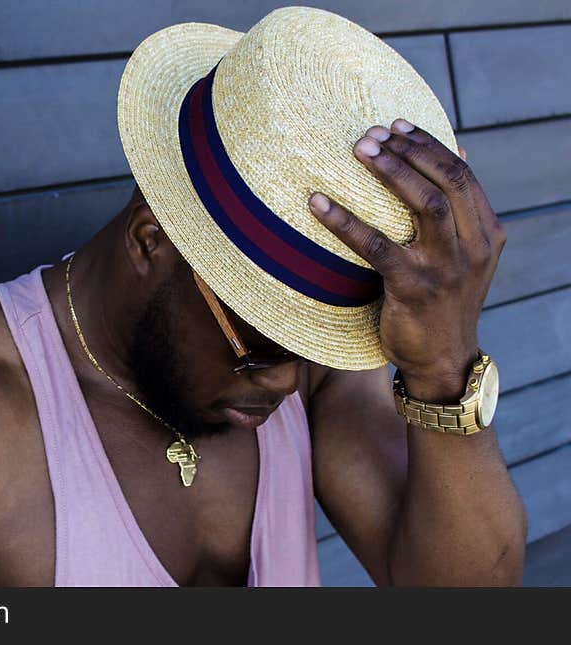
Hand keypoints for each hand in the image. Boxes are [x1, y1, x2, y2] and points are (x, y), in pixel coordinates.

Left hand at [308, 119, 505, 400]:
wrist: (442, 358)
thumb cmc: (443, 300)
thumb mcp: (464, 255)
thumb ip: (459, 211)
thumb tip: (457, 150)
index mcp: (487, 233)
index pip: (462, 174)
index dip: (429, 145)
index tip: (397, 124)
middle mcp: (473, 247)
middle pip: (447, 182)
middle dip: (408, 151)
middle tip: (370, 134)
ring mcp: (446, 268)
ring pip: (423, 206)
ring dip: (389, 173)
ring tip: (357, 150)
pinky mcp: (414, 289)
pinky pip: (376, 246)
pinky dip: (345, 221)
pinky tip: (317, 204)